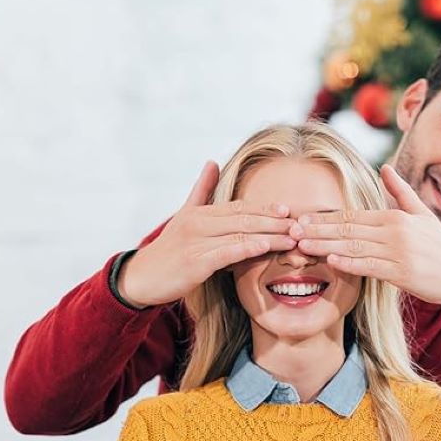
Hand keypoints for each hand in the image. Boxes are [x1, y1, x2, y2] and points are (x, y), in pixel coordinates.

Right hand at [118, 161, 296, 307]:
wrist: (141, 278)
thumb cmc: (167, 251)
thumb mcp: (183, 216)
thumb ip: (201, 191)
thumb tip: (212, 162)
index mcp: (200, 212)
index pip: (239, 207)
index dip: (265, 207)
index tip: (289, 209)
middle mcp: (198, 223)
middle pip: (244, 217)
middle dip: (274, 220)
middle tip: (300, 224)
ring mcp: (196, 242)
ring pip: (239, 234)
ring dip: (270, 235)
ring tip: (293, 237)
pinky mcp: (194, 262)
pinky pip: (226, 252)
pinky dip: (247, 247)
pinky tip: (265, 246)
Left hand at [291, 164, 440, 312]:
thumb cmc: (440, 246)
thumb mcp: (421, 214)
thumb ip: (400, 192)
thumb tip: (385, 166)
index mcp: (394, 216)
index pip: (352, 215)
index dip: (325, 218)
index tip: (301, 219)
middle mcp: (394, 231)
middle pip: (347, 229)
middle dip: (317, 230)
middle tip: (290, 230)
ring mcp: (398, 252)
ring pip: (354, 247)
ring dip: (325, 246)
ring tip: (301, 246)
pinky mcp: (402, 273)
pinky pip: (371, 267)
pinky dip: (350, 263)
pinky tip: (331, 261)